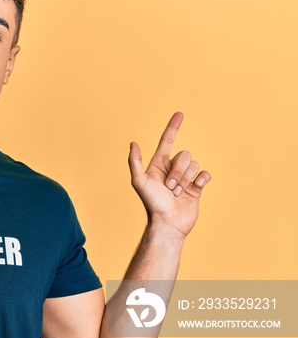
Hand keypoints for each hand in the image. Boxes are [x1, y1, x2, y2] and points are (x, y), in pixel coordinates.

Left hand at [128, 112, 210, 236]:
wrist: (168, 223)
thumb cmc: (152, 203)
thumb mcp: (139, 182)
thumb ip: (135, 162)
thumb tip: (133, 143)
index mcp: (158, 164)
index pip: (167, 141)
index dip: (173, 127)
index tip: (180, 114)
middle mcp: (172, 169)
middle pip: (184, 155)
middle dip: (178, 171)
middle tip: (170, 188)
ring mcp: (185, 177)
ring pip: (194, 164)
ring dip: (186, 179)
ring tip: (177, 193)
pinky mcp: (196, 187)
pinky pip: (205, 173)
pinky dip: (201, 179)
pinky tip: (195, 187)